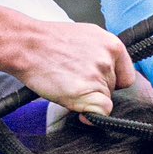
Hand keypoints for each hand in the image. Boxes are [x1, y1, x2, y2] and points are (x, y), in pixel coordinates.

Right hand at [0, 1, 135, 115]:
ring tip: (66, 84)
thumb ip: (102, 55)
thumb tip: (111, 75)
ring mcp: (98, 76)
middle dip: (96, 89)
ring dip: (88, 99)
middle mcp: (109, 59)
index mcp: (112, 44)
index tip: (96, 83)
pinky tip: (74, 103)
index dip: (111, 83)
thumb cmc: (49, 42)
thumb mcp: (86, 38)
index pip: (126, 76)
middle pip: (114, 89)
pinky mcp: (86, 92)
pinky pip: (101, 113)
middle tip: (73, 80)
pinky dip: (91, 115)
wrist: (26, 44)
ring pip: (105, 100)